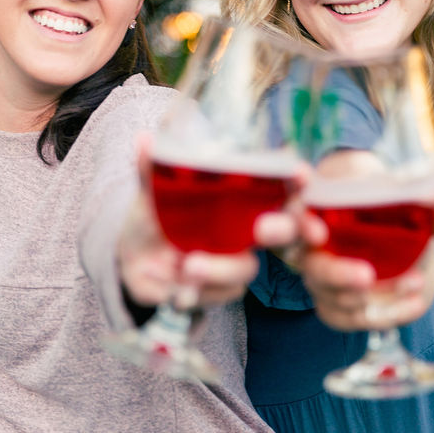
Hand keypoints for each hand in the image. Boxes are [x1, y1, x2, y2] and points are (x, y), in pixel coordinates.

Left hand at [117, 135, 302, 307]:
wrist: (132, 261)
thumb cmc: (154, 219)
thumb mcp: (152, 193)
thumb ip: (153, 170)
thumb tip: (144, 139)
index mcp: (236, 200)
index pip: (277, 187)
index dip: (295, 181)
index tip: (301, 173)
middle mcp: (245, 228)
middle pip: (283, 229)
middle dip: (282, 228)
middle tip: (263, 228)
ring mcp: (236, 260)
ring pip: (245, 267)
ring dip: (219, 268)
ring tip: (188, 266)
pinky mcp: (223, 289)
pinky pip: (221, 293)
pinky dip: (196, 291)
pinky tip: (177, 289)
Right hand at [299, 205, 433, 330]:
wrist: (386, 230)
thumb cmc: (385, 207)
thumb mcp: (406, 203)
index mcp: (318, 207)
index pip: (295, 214)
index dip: (300, 223)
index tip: (317, 230)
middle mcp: (310, 247)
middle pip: (311, 266)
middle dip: (337, 274)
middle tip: (366, 277)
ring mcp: (320, 279)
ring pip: (332, 298)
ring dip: (370, 299)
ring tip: (413, 286)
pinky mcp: (335, 304)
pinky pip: (350, 318)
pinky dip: (384, 315)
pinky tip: (414, 305)